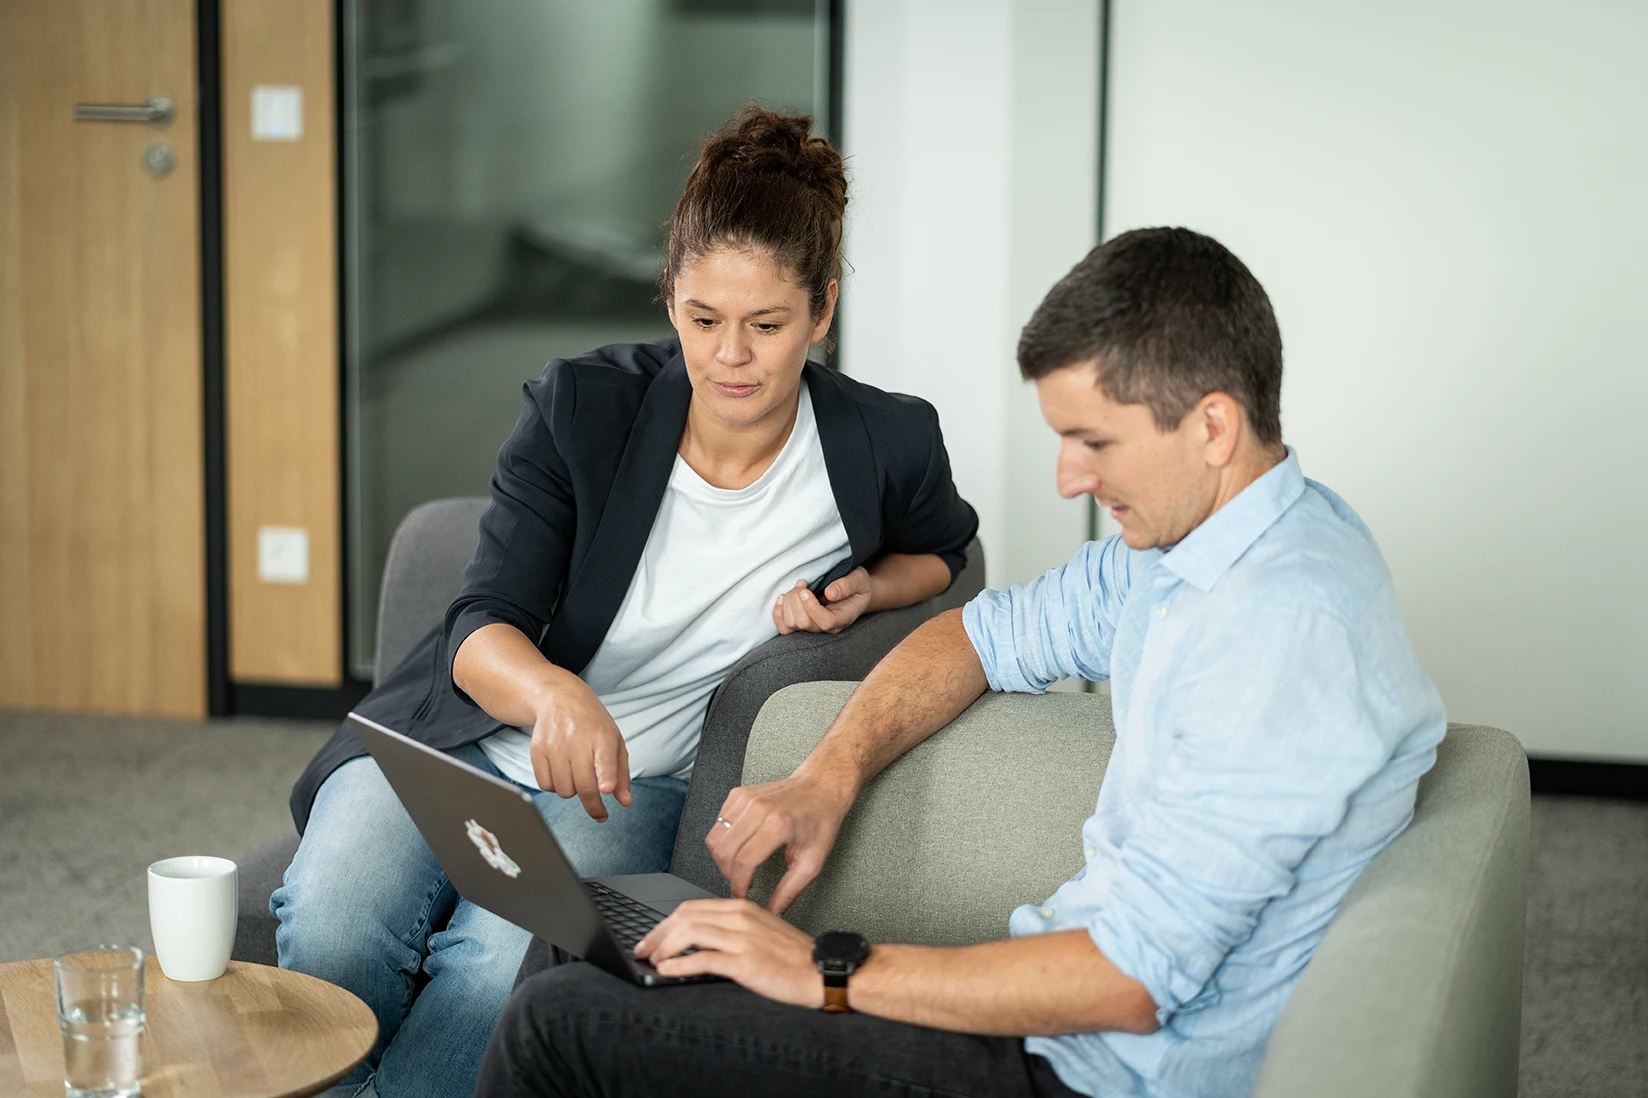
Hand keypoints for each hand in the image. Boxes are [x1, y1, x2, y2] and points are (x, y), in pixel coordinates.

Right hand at [527, 676, 631, 820]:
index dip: (606, 776)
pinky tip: (562, 773)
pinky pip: (545, 785)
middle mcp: (577, 739)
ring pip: (564, 790)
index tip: (606, 789)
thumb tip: (625, 802)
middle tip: (600, 813)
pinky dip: (555, 786)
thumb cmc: (592, 723)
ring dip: (573, 791)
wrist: (558, 698)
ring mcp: (554, 745)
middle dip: (593, 805)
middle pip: (584, 785)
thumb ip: (621, 773)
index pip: (605, 759)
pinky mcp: (537, 750)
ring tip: (578, 775)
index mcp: (602, 736)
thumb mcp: (615, 741)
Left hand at [634, 899, 822, 1007]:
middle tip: (644, 950)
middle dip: (658, 934)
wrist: (823, 970)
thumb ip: (732, 930)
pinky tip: (668, 972)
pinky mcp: (746, 963)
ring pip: (690, 933)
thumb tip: (698, 941)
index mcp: (743, 908)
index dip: (666, 923)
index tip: (652, 938)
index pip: (692, 908)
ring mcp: (743, 939)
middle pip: (685, 917)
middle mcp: (741, 918)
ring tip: (653, 961)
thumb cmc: (794, 957)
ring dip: (664, 948)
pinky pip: (704, 960)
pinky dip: (680, 965)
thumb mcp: (761, 932)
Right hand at [706, 773, 852, 911]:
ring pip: (714, 837)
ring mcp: (746, 798)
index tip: (742, 895)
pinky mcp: (738, 794)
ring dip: (722, 858)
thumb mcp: (812, 861)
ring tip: (740, 867)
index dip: (737, 885)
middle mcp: (758, 808)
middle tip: (741, 883)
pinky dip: (723, 840)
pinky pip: (718, 823)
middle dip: (728, 874)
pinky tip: (739, 846)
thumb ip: (790, 890)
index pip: (742, 862)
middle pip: (722, 851)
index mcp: (777, 824)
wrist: (821, 787)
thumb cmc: (820, 819)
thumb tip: (773, 911)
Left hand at [772, 567, 872, 634]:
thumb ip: (847, 585)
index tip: (806, 590)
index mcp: (843, 618)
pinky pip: (784, 627)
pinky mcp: (801, 624)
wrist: (854, 591)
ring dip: (789, 602)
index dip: (811, 608)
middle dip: (797, 600)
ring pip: (792, 624)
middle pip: (804, 623)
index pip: (825, 622)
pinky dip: (778, 613)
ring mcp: (813, 627)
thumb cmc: (857, 585)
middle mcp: (827, 627)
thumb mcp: (858, 579)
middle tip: (803, 583)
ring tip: (798, 586)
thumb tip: (830, 593)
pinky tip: (781, 598)